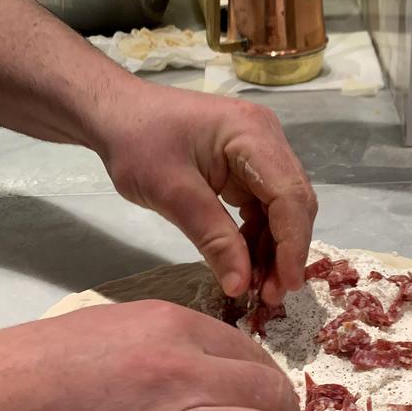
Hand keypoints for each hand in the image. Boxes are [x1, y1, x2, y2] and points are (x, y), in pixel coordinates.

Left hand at [95, 81, 317, 305]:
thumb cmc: (137, 143)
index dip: (292, 244)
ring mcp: (260, 153)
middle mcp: (267, 140)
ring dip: (274, 249)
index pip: (289, 195)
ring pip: (283, 210)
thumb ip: (213, 238)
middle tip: (270, 296)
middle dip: (287, 252)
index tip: (284, 286)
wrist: (116, 114)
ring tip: (257, 287)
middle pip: (294, 203)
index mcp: (253, 135)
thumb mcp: (171, 193)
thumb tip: (241, 286)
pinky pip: (265, 208)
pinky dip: (258, 238)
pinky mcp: (248, 168)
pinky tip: (245, 264)